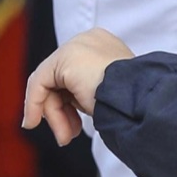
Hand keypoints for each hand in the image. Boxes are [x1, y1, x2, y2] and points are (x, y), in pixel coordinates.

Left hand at [24, 28, 134, 144]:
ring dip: (56, 116)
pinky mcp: (65, 58)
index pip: (73, 74)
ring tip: (65, 137)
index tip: (70, 127)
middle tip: (67, 137)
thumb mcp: (107, 93)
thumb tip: (64, 105)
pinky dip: (34, 105)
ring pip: (51, 85)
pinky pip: (39, 83)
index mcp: (105, 45)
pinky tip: (34, 121)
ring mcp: (77, 46)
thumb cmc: (133, 101)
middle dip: (61, 113)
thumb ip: (87, 90)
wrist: (141, 98)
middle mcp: (89, 40)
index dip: (69, 103)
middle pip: (60, 80)